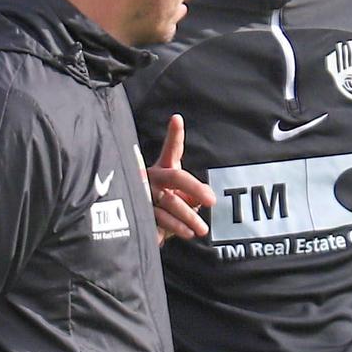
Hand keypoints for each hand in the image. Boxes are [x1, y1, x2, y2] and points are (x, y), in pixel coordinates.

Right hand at [146, 114, 215, 242]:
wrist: (140, 227)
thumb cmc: (167, 207)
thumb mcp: (182, 198)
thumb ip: (193, 196)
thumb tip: (200, 201)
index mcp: (164, 169)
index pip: (172, 149)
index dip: (174, 134)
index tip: (176, 118)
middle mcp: (152, 177)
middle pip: (176, 177)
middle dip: (196, 188)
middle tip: (211, 200)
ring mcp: (145, 194)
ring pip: (170, 202)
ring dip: (189, 217)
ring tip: (202, 229)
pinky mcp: (141, 211)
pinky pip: (161, 220)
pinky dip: (175, 228)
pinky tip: (186, 233)